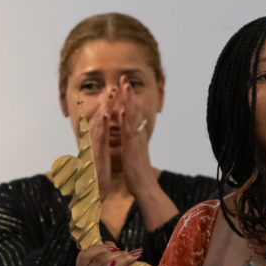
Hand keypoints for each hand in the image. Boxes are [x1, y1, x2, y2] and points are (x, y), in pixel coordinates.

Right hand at [74, 241, 140, 265]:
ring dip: (120, 259)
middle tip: (127, 253)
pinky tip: (118, 265)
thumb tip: (109, 243)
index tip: (113, 246)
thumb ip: (102, 256)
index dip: (99, 248)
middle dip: (114, 253)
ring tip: (131, 257)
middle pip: (97, 260)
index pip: (84, 255)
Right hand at [87, 90, 114, 199]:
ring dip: (105, 108)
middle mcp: (93, 143)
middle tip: (115, 87)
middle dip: (107, 102)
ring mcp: (93, 148)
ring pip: (99, 123)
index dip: (108, 107)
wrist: (90, 197)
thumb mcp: (101, 162)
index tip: (114, 95)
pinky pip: (99, 138)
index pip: (102, 122)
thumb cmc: (96, 181)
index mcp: (97, 144)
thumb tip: (101, 142)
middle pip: (100, 118)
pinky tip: (107, 114)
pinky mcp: (95, 155)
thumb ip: (101, 150)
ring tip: (111, 93)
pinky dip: (103, 125)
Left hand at [115, 75, 157, 196]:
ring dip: (128, 101)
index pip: (133, 114)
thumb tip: (133, 137)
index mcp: (136, 136)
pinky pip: (128, 131)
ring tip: (125, 86)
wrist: (144, 186)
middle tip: (125, 79)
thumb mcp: (135, 154)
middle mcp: (137, 135)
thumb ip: (134, 143)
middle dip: (129, 94)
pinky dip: (125, 120)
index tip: (126, 87)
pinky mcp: (132, 147)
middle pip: (134, 110)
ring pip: (132, 116)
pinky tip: (121, 111)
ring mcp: (135, 140)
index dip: (130, 100)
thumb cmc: (138, 173)